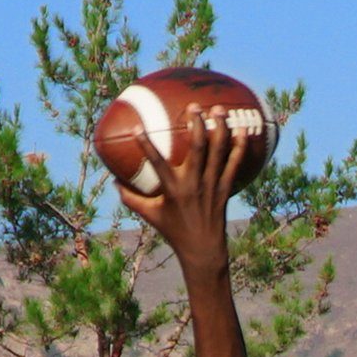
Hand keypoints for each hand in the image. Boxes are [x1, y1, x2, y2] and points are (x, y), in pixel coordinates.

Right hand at [114, 104, 250, 274]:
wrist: (203, 252)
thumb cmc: (175, 232)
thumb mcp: (150, 216)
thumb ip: (131, 199)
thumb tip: (114, 182)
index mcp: (173, 190)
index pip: (157, 163)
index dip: (146, 145)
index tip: (136, 127)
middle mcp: (193, 185)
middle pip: (197, 149)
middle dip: (197, 124)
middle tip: (195, 105)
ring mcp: (211, 187)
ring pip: (218, 153)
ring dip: (220, 129)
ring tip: (220, 109)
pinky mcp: (225, 190)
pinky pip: (234, 166)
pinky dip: (239, 148)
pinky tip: (242, 131)